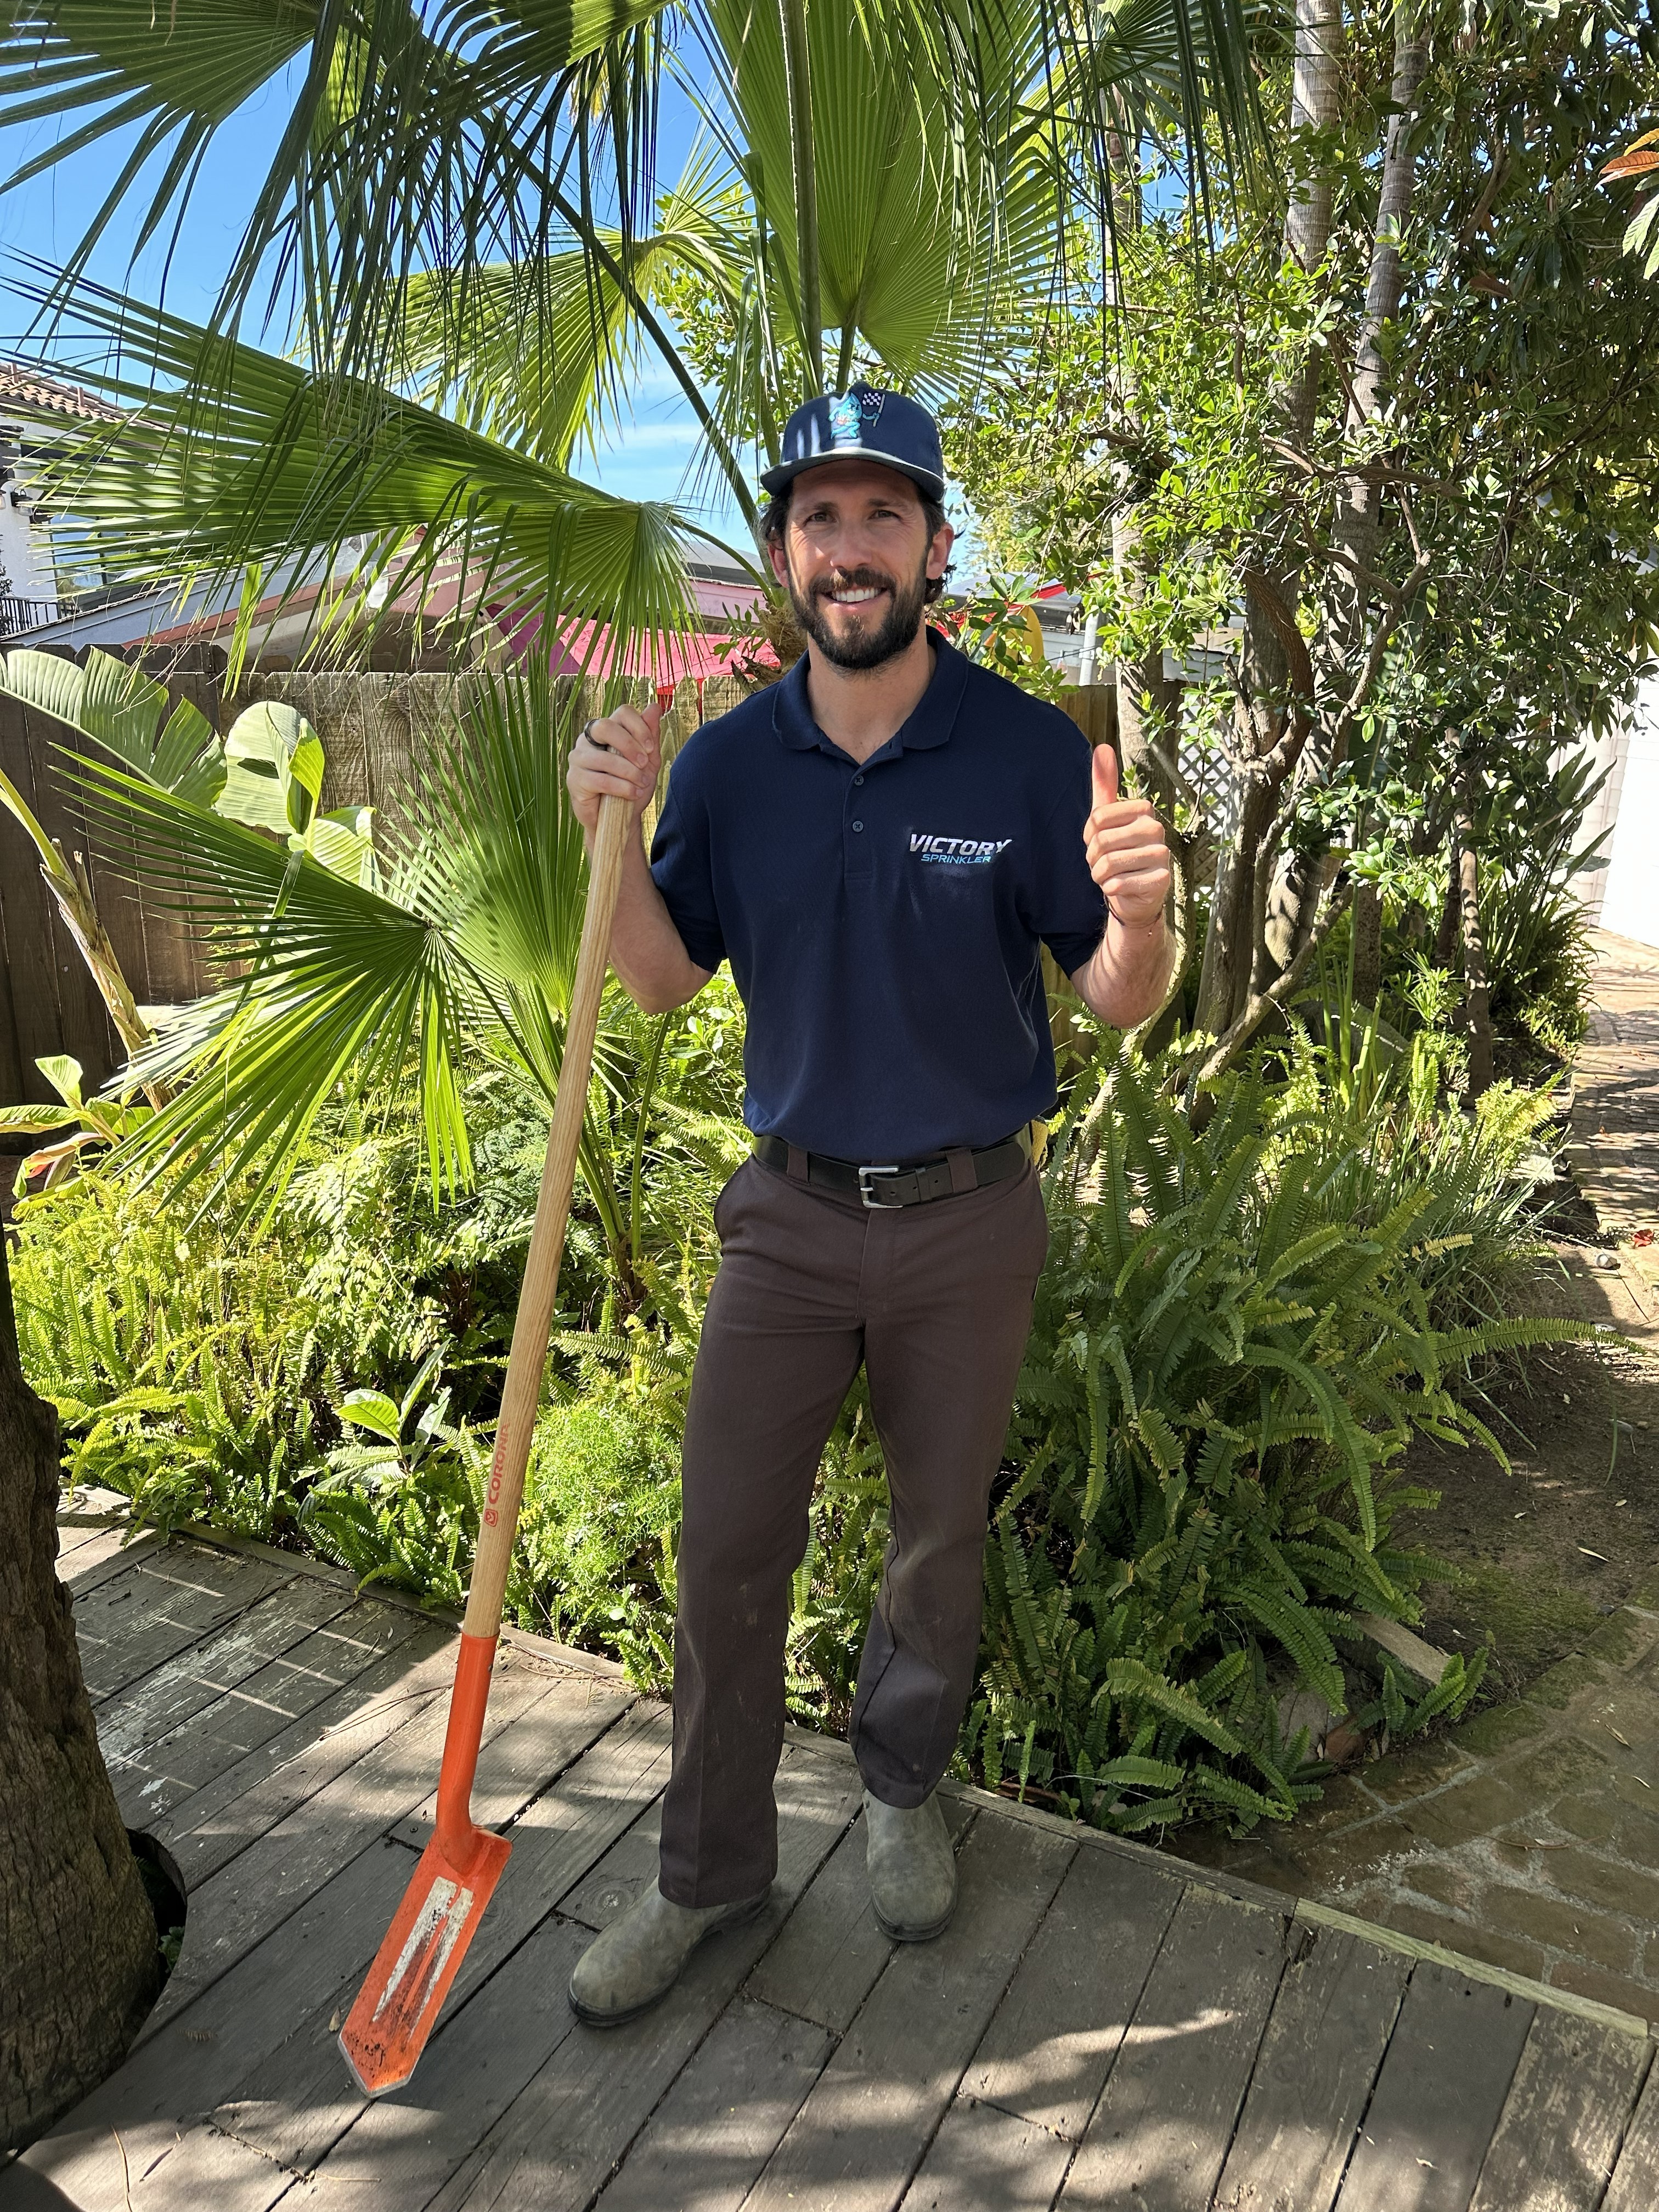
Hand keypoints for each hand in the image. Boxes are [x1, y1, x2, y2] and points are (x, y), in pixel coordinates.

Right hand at [566, 701, 662, 837]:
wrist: (619, 818)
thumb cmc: (631, 786)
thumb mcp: (647, 761)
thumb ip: (650, 735)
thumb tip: (654, 707)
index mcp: (607, 730)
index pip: (622, 713)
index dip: (639, 726)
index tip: (651, 748)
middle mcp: (588, 739)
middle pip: (606, 726)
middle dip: (630, 745)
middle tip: (644, 763)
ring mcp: (578, 758)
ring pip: (605, 757)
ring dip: (629, 772)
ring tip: (642, 784)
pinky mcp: (574, 779)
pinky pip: (600, 780)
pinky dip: (621, 787)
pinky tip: (633, 794)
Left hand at [1085, 744, 1171, 937]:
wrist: (1135, 895)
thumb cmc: (1119, 852)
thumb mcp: (1107, 818)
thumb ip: (1104, 785)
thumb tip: (1102, 747)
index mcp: (1144, 810)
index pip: (1097, 818)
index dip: (1088, 835)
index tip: (1097, 841)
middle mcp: (1157, 829)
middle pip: (1101, 842)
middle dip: (1093, 858)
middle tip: (1104, 862)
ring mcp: (1162, 855)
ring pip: (1108, 864)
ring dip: (1100, 875)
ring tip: (1111, 875)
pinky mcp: (1160, 881)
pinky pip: (1117, 884)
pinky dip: (1110, 889)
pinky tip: (1120, 887)